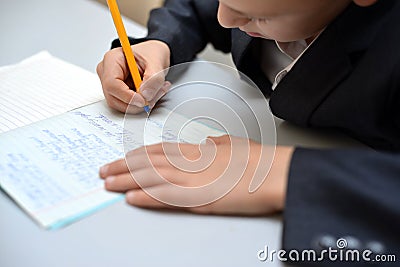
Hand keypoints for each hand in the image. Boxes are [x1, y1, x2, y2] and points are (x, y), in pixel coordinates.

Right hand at [96, 40, 170, 112]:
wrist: (153, 56)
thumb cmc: (151, 53)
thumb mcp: (156, 62)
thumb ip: (153, 79)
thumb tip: (146, 95)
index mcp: (112, 59)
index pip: (112, 84)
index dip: (127, 96)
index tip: (143, 101)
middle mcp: (106, 72)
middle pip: (114, 97)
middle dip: (136, 103)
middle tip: (155, 96)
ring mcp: (109, 84)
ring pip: (120, 104)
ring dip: (140, 104)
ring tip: (156, 92)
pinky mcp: (116, 93)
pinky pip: (126, 105)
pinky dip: (140, 104)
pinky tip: (152, 94)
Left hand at [99, 135, 293, 215]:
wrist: (274, 173)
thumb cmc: (257, 160)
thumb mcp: (233, 144)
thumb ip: (216, 145)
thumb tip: (207, 144)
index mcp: (197, 151)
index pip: (159, 151)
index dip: (137, 155)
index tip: (122, 158)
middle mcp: (189, 163)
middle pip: (149, 164)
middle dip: (123, 168)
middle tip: (104, 171)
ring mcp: (192, 180)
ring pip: (151, 179)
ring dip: (126, 182)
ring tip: (107, 184)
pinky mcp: (199, 199)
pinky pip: (166, 198)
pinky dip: (147, 197)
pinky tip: (131, 197)